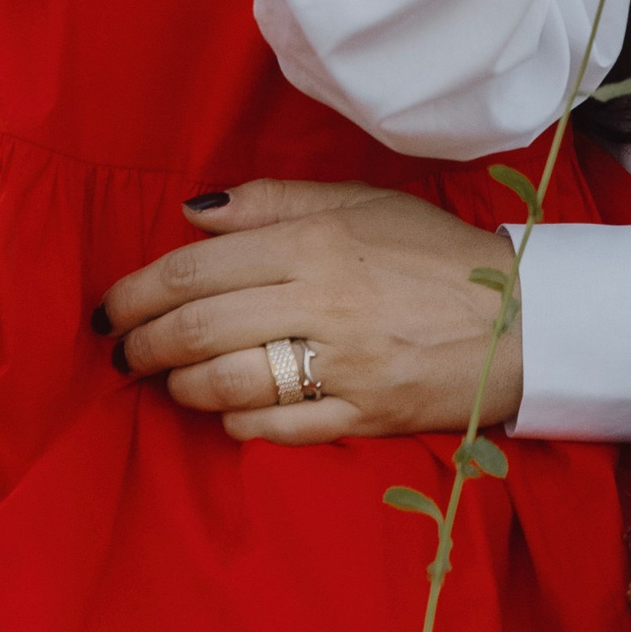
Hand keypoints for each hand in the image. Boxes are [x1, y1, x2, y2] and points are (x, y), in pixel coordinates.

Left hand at [99, 180, 522, 442]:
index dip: (135, 292)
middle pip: (197, 330)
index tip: (108, 308)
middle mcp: (323, 303)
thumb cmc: (433, 252)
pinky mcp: (363, 418)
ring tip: (166, 380)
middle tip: (121, 352)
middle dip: (141, 345)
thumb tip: (192, 212)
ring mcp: (343, 367)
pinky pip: (274, 430)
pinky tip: (224, 410)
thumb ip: (272, 201)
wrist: (522, 317)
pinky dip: (234, 422)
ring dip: (179, 386)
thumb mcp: (360, 201)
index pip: (195, 271)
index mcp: (317, 242)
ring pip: (226, 384)